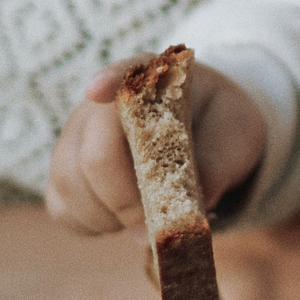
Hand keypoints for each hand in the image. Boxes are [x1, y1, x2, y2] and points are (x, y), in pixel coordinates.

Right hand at [44, 58, 265, 233]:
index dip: (107, 81)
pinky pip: (62, 207)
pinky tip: (123, 223)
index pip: (123, 73)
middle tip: (154, 226)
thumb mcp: (237, 135)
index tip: (98, 90)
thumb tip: (195, 205)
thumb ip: (221, 161)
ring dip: (108, 216)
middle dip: (124, 198)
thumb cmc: (219, 128)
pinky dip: (91, 224)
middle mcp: (101, 106)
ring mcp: (77, 139)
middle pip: (95, 154)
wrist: (206, 142)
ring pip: (70, 184)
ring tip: (146, 222)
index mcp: (149, 81)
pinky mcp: (67, 174)